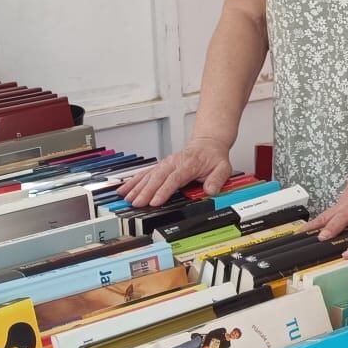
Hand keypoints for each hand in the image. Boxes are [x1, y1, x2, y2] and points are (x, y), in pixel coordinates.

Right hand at [116, 137, 231, 207]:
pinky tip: (124, 189)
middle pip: (157, 177)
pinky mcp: (160, 166)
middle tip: (137, 203)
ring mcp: (165, 164)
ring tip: (127, 198)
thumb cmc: (213, 157)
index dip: (164, 190)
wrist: (207, 144)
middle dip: (146, 191)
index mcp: (188, 164)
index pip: (174, 178)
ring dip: (137, 187)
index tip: (156, 201)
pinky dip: (134, 181)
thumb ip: (217, 179)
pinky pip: (145, 173)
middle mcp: (174, 162)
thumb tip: (210, 190)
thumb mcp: (223, 168)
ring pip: (148, 175)